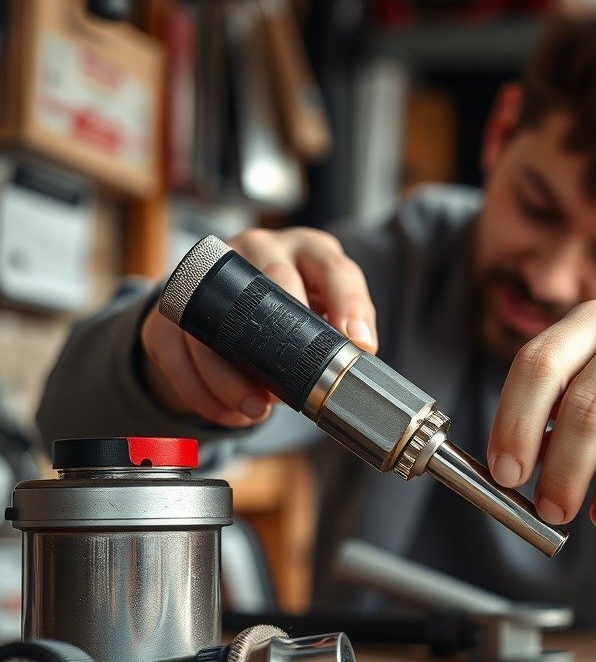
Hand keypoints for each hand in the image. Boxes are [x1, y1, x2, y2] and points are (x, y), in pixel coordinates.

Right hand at [140, 227, 377, 426]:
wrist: (230, 301)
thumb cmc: (293, 309)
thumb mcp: (323, 310)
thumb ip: (340, 333)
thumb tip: (357, 362)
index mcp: (308, 250)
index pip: (335, 270)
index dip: (350, 306)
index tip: (358, 344)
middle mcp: (259, 248)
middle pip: (271, 287)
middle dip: (283, 345)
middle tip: (290, 392)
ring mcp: (210, 271)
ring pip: (215, 323)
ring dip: (233, 377)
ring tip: (255, 410)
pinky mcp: (172, 304)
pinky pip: (177, 348)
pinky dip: (201, 389)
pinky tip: (227, 413)